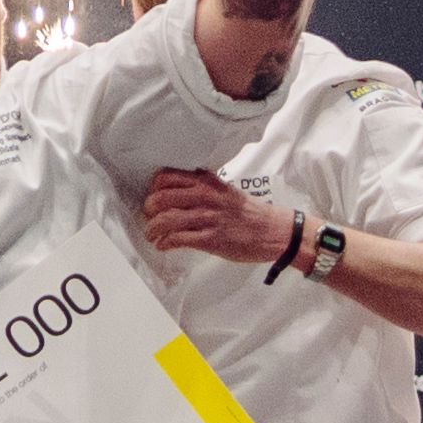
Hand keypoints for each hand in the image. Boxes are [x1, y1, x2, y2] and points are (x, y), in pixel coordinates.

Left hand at [142, 165, 302, 267]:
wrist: (273, 231)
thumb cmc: (247, 212)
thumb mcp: (223, 190)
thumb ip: (201, 187)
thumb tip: (175, 192)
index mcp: (206, 181)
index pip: (166, 176)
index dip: (153, 188)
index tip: (152, 197)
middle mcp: (204, 196)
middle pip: (161, 197)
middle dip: (149, 210)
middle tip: (149, 218)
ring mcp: (207, 217)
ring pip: (166, 219)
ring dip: (152, 229)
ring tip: (152, 235)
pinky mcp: (211, 238)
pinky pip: (178, 239)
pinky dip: (165, 243)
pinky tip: (163, 246)